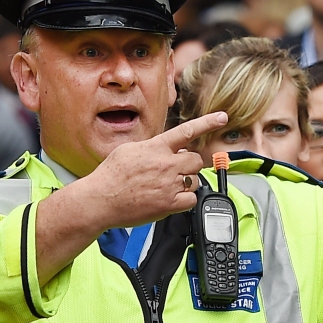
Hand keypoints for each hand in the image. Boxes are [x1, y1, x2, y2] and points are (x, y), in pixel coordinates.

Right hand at [34, 112, 227, 284]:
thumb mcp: (129, 150)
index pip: (187, 131)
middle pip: (196, 160)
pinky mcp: (169, 204)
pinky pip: (191, 199)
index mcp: (156, 147)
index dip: (208, 123)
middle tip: (174, 171)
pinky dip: (185, 200)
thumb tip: (163, 147)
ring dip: (186, 182)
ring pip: (195, 180)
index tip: (222, 117)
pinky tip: (171, 199)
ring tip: (167, 186)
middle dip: (189, 165)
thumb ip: (151, 147)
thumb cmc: (110, 176)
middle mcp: (166, 164)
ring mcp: (169, 184)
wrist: (100, 200)